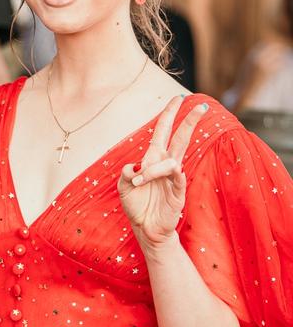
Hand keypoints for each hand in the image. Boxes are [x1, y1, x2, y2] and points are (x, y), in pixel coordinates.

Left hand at [118, 95, 207, 252]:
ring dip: (152, 168)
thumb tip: (130, 166)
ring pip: (173, 159)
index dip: (169, 114)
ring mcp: (174, 177)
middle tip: (202, 106)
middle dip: (190, 121)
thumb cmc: (136, 205)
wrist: (145, 229)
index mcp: (153, 158)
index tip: (178, 98)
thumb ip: (123, 174)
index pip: (164, 131)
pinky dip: (173, 173)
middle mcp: (165, 164)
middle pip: (180, 137)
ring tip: (136, 181)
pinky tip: (173, 171)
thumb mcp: (123, 187)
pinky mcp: (178, 192)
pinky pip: (178, 177)